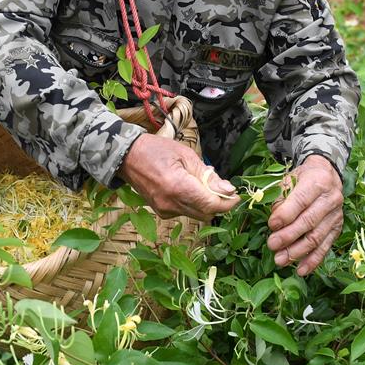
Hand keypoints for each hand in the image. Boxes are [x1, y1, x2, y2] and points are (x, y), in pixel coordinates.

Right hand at [118, 134, 239, 219]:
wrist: (127, 157)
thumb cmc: (157, 150)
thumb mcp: (186, 155)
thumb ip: (207, 176)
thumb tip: (228, 190)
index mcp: (178, 187)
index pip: (211, 205)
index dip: (228, 203)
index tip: (237, 196)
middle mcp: (171, 204)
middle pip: (206, 213)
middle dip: (219, 203)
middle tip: (222, 187)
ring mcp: (165, 210)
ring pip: (197, 214)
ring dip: (206, 203)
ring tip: (202, 183)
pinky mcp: (161, 212)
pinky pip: (185, 212)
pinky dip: (193, 203)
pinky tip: (189, 188)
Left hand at [267, 155, 342, 275]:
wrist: (327, 175)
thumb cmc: (303, 178)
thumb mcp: (290, 179)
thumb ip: (281, 198)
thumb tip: (274, 222)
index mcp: (317, 182)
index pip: (301, 201)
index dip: (286, 215)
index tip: (271, 225)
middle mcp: (330, 199)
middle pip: (309, 222)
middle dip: (289, 236)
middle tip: (272, 245)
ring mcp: (336, 215)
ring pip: (316, 237)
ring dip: (297, 252)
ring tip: (280, 260)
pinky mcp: (337, 229)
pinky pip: (325, 247)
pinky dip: (313, 261)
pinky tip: (300, 270)